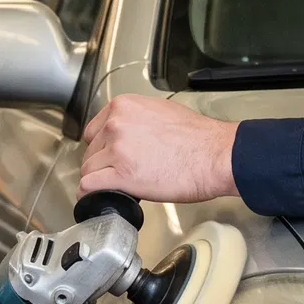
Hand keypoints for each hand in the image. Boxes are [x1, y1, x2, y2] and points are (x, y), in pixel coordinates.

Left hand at [80, 95, 238, 201]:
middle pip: (90, 149)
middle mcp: (116, 124)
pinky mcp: (121, 175)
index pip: (94, 129)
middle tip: (119, 171)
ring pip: (89, 169)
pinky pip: (89, 186)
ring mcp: (116, 150)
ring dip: (99, 179)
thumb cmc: (198, 138)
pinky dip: (91, 193)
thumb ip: (136, 119)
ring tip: (115, 185)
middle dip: (102, 163)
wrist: (215, 156)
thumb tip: (128, 132)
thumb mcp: (161, 112)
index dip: (102, 146)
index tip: (109, 155)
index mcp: (124, 107)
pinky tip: (98, 196)